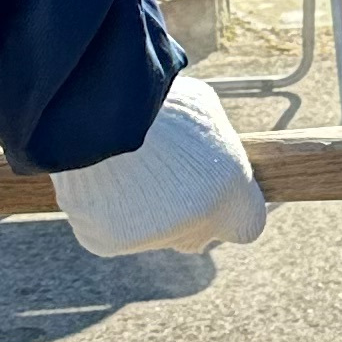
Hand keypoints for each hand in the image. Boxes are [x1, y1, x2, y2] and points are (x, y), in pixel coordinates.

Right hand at [52, 70, 266, 257]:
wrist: (95, 105)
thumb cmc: (156, 101)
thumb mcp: (201, 112)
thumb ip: (214, 149)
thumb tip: (211, 159)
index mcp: (231, 191)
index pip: (246, 226)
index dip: (231, 209)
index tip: (216, 192)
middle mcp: (197, 223)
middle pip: (197, 237)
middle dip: (186, 213)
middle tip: (163, 175)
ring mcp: (152, 237)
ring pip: (154, 233)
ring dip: (144, 208)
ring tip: (125, 163)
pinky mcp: (109, 241)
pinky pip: (114, 231)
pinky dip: (108, 210)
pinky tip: (102, 177)